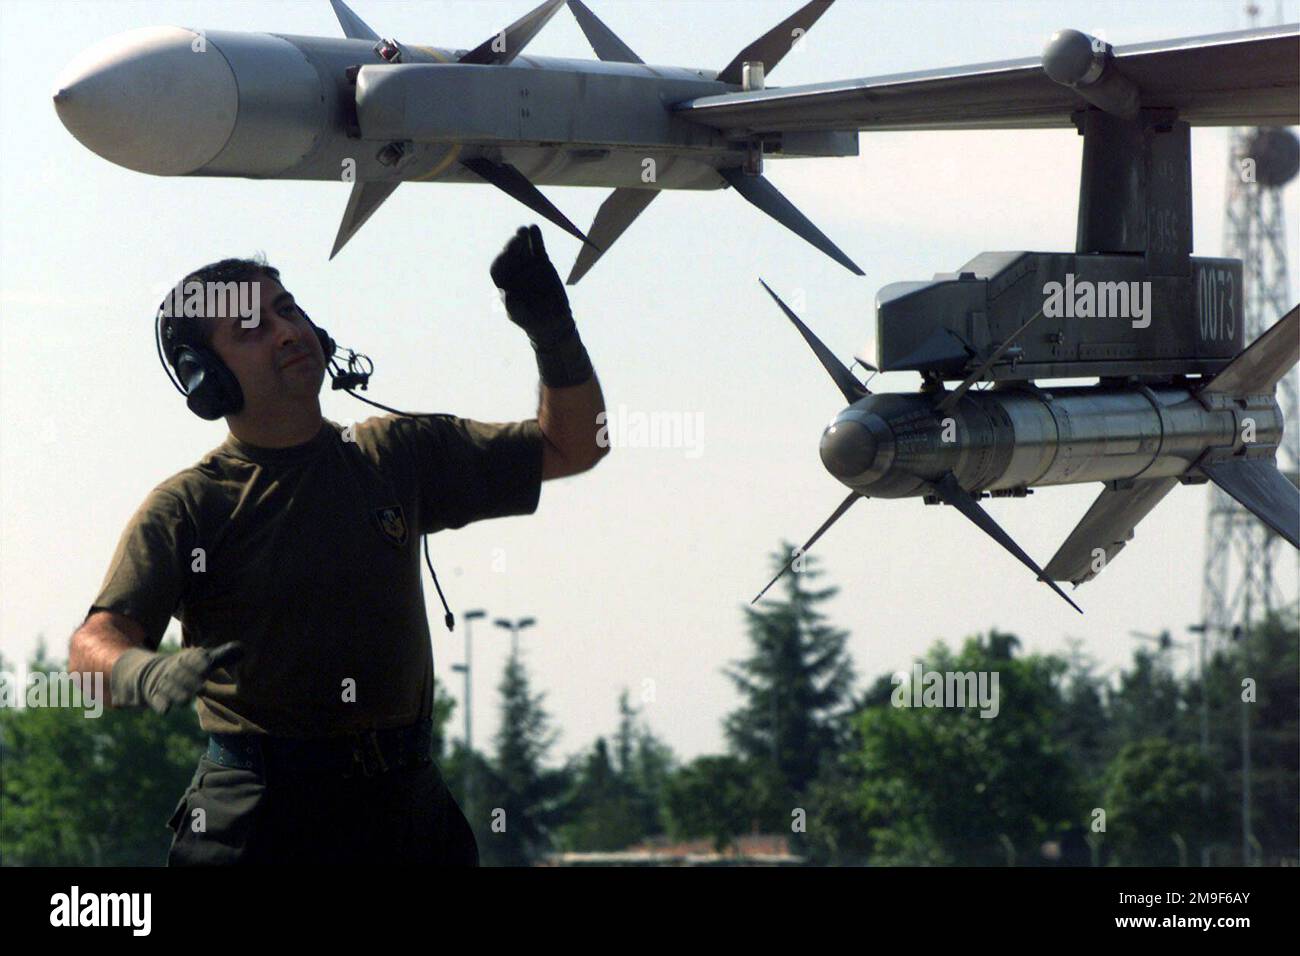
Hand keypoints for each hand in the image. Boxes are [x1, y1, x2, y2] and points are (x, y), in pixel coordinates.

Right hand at [111, 642, 243, 714]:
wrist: (151, 672)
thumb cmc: (187, 667)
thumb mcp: (202, 659)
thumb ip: (222, 656)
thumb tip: (242, 648)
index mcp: (187, 659)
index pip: (193, 659)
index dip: (199, 661)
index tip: (206, 664)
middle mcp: (175, 669)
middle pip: (181, 674)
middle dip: (189, 679)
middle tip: (199, 686)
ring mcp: (164, 683)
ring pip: (170, 689)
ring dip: (177, 693)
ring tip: (185, 699)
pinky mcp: (155, 696)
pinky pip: (157, 701)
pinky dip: (161, 704)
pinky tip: (166, 710)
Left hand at [489, 225, 574, 350]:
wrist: (551, 320)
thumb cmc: (532, 320)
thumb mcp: (522, 316)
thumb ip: (514, 307)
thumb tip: (506, 296)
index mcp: (503, 283)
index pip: (498, 269)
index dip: (501, 261)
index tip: (505, 255)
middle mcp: (513, 271)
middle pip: (510, 255)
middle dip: (512, 246)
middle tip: (517, 237)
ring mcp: (527, 265)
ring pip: (523, 248)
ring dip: (523, 238)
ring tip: (526, 229)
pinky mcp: (541, 262)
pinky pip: (537, 248)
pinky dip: (536, 238)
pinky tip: (534, 228)